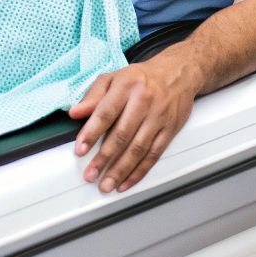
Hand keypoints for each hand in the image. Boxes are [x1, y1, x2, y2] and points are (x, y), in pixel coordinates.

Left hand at [69, 54, 201, 192]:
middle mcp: (144, 101)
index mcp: (127, 86)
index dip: (92, 133)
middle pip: (122, 134)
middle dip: (104, 158)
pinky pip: (154, 154)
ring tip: (106, 184)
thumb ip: (93, 95)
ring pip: (139, 148)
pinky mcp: (171, 129)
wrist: (180, 72)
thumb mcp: (114, 78)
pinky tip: (127, 182)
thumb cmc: (143, 77)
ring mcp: (159, 117)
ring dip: (121, 170)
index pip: (106, 112)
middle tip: (90, 175)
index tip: (80, 150)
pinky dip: (140, 171)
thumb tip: (75, 112)